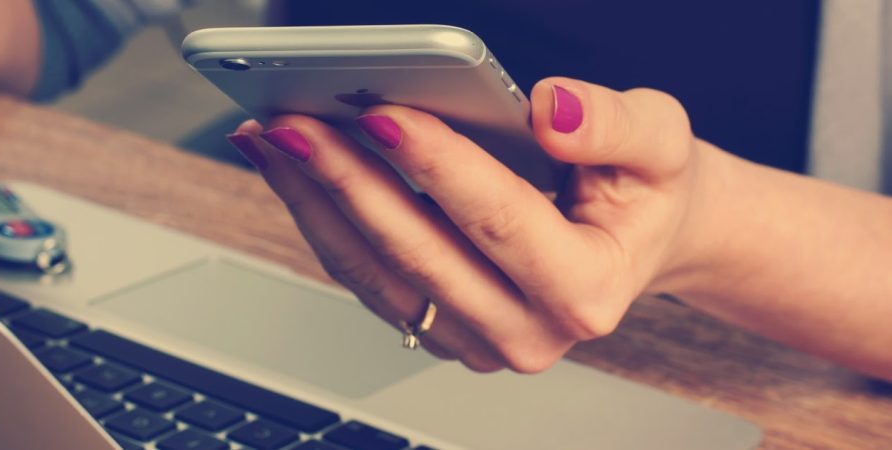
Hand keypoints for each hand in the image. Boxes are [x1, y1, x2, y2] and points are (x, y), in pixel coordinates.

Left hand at [227, 77, 711, 372]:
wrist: (637, 242)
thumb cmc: (644, 193)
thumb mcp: (661, 144)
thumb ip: (615, 124)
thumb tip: (550, 111)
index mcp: (587, 289)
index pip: (498, 220)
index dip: (436, 165)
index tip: (382, 114)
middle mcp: (527, 331)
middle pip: (417, 252)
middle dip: (347, 181)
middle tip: (295, 124)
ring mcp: (476, 339)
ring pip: (375, 272)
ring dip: (316, 202)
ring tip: (274, 141)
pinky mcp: (439, 329)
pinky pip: (366, 278)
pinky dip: (324, 220)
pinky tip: (294, 172)